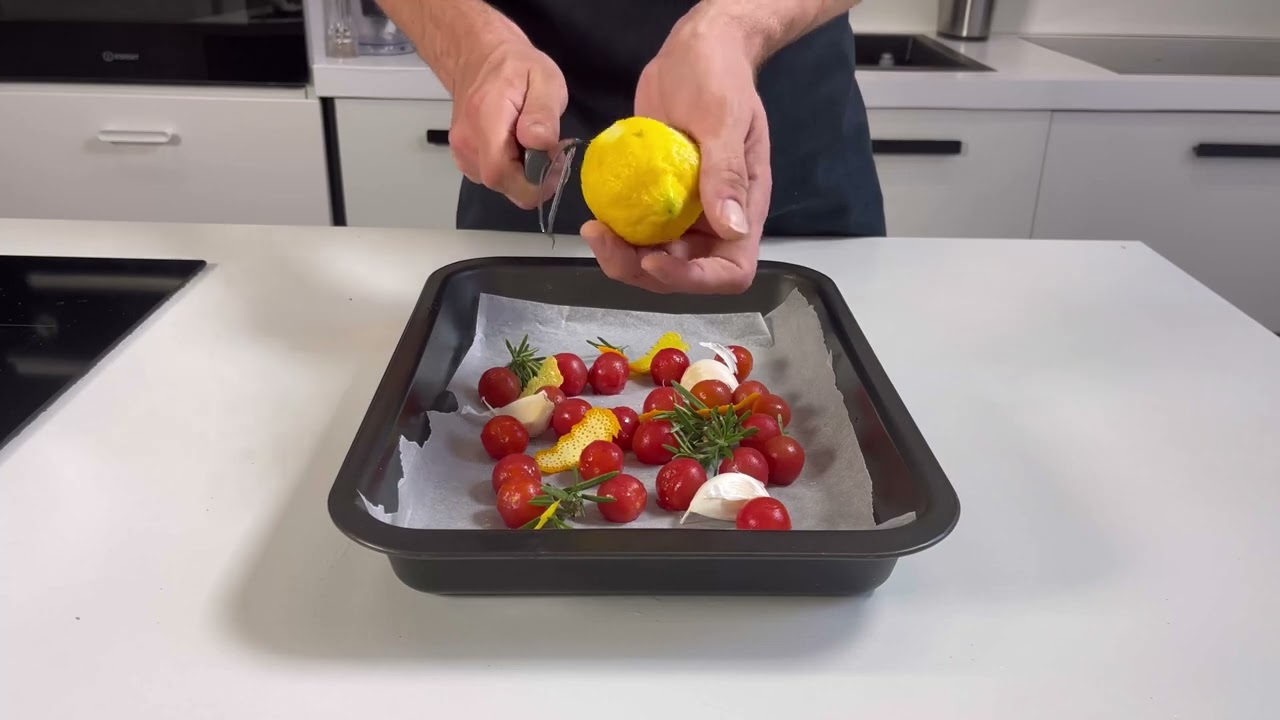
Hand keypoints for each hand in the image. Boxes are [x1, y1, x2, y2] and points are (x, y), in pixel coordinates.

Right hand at [449, 33, 567, 209]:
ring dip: (523, 173)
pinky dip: (511, 170)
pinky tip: (518, 147)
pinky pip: (492, 177)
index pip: (501, 175)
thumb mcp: (544, 79)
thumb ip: (542, 113)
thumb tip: (539, 144)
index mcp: (486, 121)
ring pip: (499, 184)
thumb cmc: (515, 66)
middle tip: (551, 151)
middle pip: (502, 184)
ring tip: (533, 143)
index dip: (533, 182)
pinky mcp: (463, 157)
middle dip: (533, 178)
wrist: (479, 56)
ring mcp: (461, 152)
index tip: (555, 163)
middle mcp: (467, 142)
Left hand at [581, 10, 771, 293]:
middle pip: (685, 271)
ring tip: (594, 229)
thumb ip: (726, 174)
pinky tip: (596, 213)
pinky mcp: (658, 195)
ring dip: (623, 255)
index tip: (655, 259)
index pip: (730, 270)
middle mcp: (717, 218)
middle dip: (643, 268)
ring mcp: (686, 209)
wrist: (695, 49)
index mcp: (744, 209)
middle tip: (603, 240)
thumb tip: (732, 227)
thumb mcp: (724, 119)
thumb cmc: (719, 76)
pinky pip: (638, 229)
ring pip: (656, 256)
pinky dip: (617, 231)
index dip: (694, 278)